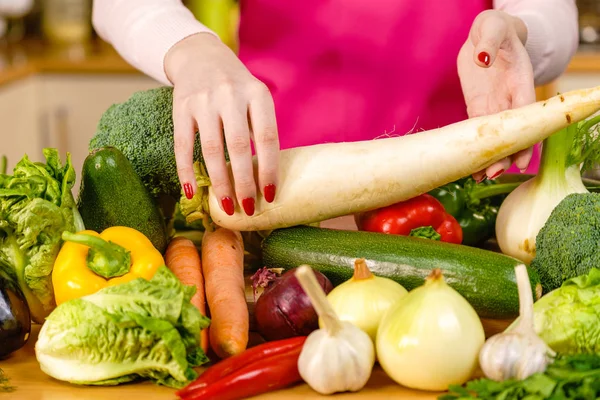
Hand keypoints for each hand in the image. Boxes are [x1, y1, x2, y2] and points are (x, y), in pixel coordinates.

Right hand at [165, 33, 279, 215]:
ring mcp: (203, 101)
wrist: (200, 57)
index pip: (266, 137)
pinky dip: (186, 171)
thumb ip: (259, 130)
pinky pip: (182, 145)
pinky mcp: (180, 107)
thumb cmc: (236, 88)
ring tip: (226, 206)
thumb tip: (265, 178)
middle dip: (244, 182)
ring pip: (211, 149)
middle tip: (247, 209)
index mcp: (257, 94)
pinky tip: (192, 192)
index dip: (269, 168)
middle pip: (238, 146)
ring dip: (220, 182)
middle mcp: (230, 95)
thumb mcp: (255, 99)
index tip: (270, 195)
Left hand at [457, 10, 534, 180]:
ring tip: (478, 178)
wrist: (487, 33)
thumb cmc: (495, 29)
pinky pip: (476, 129)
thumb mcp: (493, 28)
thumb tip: (482, 58)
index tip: (520, 160)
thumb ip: (489, 43)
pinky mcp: (477, 105)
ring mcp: (493, 104)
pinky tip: (468, 164)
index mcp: (520, 83)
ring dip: (488, 157)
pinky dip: (474, 146)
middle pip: (510, 132)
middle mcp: (509, 99)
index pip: (525, 116)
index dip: (525, 140)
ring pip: (493, 136)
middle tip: (492, 174)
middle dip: (504, 155)